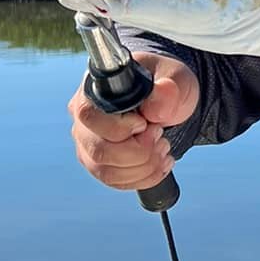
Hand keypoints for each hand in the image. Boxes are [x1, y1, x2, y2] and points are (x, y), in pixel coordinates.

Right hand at [68, 53, 200, 191]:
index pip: (87, 116)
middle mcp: (84, 120)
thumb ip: (169, 87)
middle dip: (138, 152)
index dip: (120, 127)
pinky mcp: (100, 163)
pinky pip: (115, 181)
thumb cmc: (165, 86)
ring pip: (106, 171)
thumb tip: (162, 96)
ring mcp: (89, 144)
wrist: (170, 104)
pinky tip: (160, 162)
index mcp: (94, 91)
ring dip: (143, 167)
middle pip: (98, 151)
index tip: (146, 123)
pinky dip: (144, 177)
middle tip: (160, 136)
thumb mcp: (175, 79)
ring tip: (163, 148)